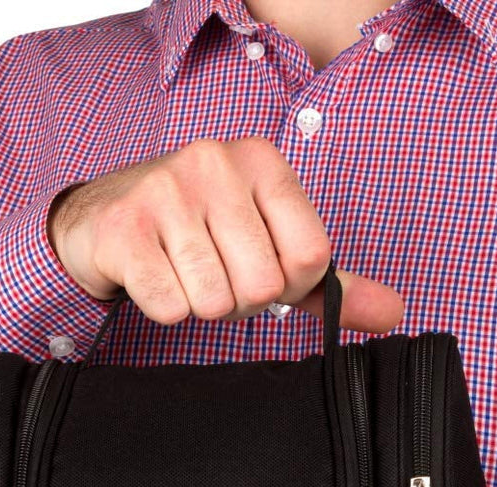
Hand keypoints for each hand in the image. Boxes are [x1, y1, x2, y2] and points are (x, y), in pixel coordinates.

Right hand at [48, 135, 404, 329]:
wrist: (102, 218)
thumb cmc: (197, 231)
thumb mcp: (269, 243)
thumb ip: (330, 281)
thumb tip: (394, 314)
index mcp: (263, 162)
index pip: (312, 257)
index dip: (290, 285)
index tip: (263, 270)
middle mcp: (215, 163)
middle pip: (265, 285)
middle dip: (242, 300)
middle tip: (215, 273)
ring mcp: (166, 191)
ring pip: (217, 301)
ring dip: (202, 305)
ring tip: (183, 272)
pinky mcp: (124, 229)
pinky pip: (171, 306)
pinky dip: (165, 308)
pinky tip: (153, 275)